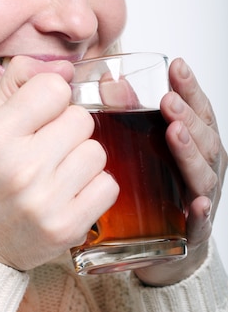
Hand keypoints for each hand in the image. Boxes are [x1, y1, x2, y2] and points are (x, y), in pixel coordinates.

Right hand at [0, 56, 118, 270]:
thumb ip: (20, 83)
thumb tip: (67, 66)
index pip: (54, 88)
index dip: (53, 99)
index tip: (42, 116)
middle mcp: (19, 167)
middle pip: (82, 119)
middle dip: (70, 130)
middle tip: (48, 149)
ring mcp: (44, 200)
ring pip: (97, 152)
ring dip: (83, 160)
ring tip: (57, 174)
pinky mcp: (66, 227)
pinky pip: (108, 185)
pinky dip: (94, 188)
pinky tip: (70, 194)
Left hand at [135, 57, 226, 285]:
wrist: (165, 245)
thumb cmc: (157, 185)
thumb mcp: (146, 143)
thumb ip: (132, 112)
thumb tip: (107, 80)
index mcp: (196, 143)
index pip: (198, 110)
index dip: (190, 88)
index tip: (177, 66)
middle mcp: (204, 167)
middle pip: (204, 139)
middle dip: (188, 117)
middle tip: (169, 101)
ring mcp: (202, 198)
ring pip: (203, 174)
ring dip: (191, 153)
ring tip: (175, 133)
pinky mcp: (193, 231)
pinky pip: (200, 223)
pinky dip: (200, 213)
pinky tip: (196, 204)